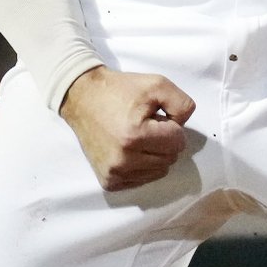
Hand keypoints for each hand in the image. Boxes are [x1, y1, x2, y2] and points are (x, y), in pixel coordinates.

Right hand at [59, 65, 195, 190]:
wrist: (82, 97)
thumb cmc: (120, 89)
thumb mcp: (156, 84)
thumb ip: (181, 103)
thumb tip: (184, 126)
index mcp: (135, 136)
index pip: (178, 141)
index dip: (172, 125)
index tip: (157, 115)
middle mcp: (124, 160)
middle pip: (170, 159)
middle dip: (165, 140)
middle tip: (147, 124)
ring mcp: (115, 174)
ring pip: (158, 172)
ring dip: (155, 154)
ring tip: (137, 135)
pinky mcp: (108, 182)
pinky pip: (142, 180)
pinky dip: (142, 165)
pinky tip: (129, 149)